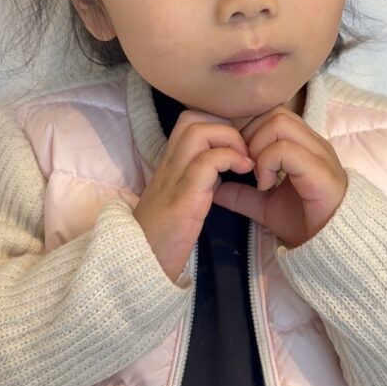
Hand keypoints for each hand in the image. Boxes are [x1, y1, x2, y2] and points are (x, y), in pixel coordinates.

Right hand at [133, 111, 254, 281]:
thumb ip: (200, 179)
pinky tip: (244, 172)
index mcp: (170, 165)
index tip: (238, 147)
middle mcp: (168, 165)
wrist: (140, 268)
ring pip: (198, 131)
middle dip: (225, 126)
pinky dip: (230, 159)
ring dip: (229, 139)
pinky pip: (207, 162)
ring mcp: (173, 179)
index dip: (218, 124)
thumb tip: (224, 165)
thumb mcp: (183, 200)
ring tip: (246, 161)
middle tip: (244, 151)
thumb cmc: (164, 238)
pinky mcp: (182, 198)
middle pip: (192, 118)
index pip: (189, 122)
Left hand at [212, 106, 347, 247]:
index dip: (250, 131)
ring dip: (259, 146)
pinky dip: (268, 163)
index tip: (241, 159)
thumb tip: (214, 187)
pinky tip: (265, 185)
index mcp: (302, 145)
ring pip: (280, 123)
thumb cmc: (304, 222)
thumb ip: (242, 195)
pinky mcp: (321, 171)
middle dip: (251, 135)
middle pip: (275, 112)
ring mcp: (319, 154)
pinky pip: (287, 149)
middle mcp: (313, 143)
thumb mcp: (265, 206)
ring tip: (256, 174)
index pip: (272, 114)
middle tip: (245, 165)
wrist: (331, 247)